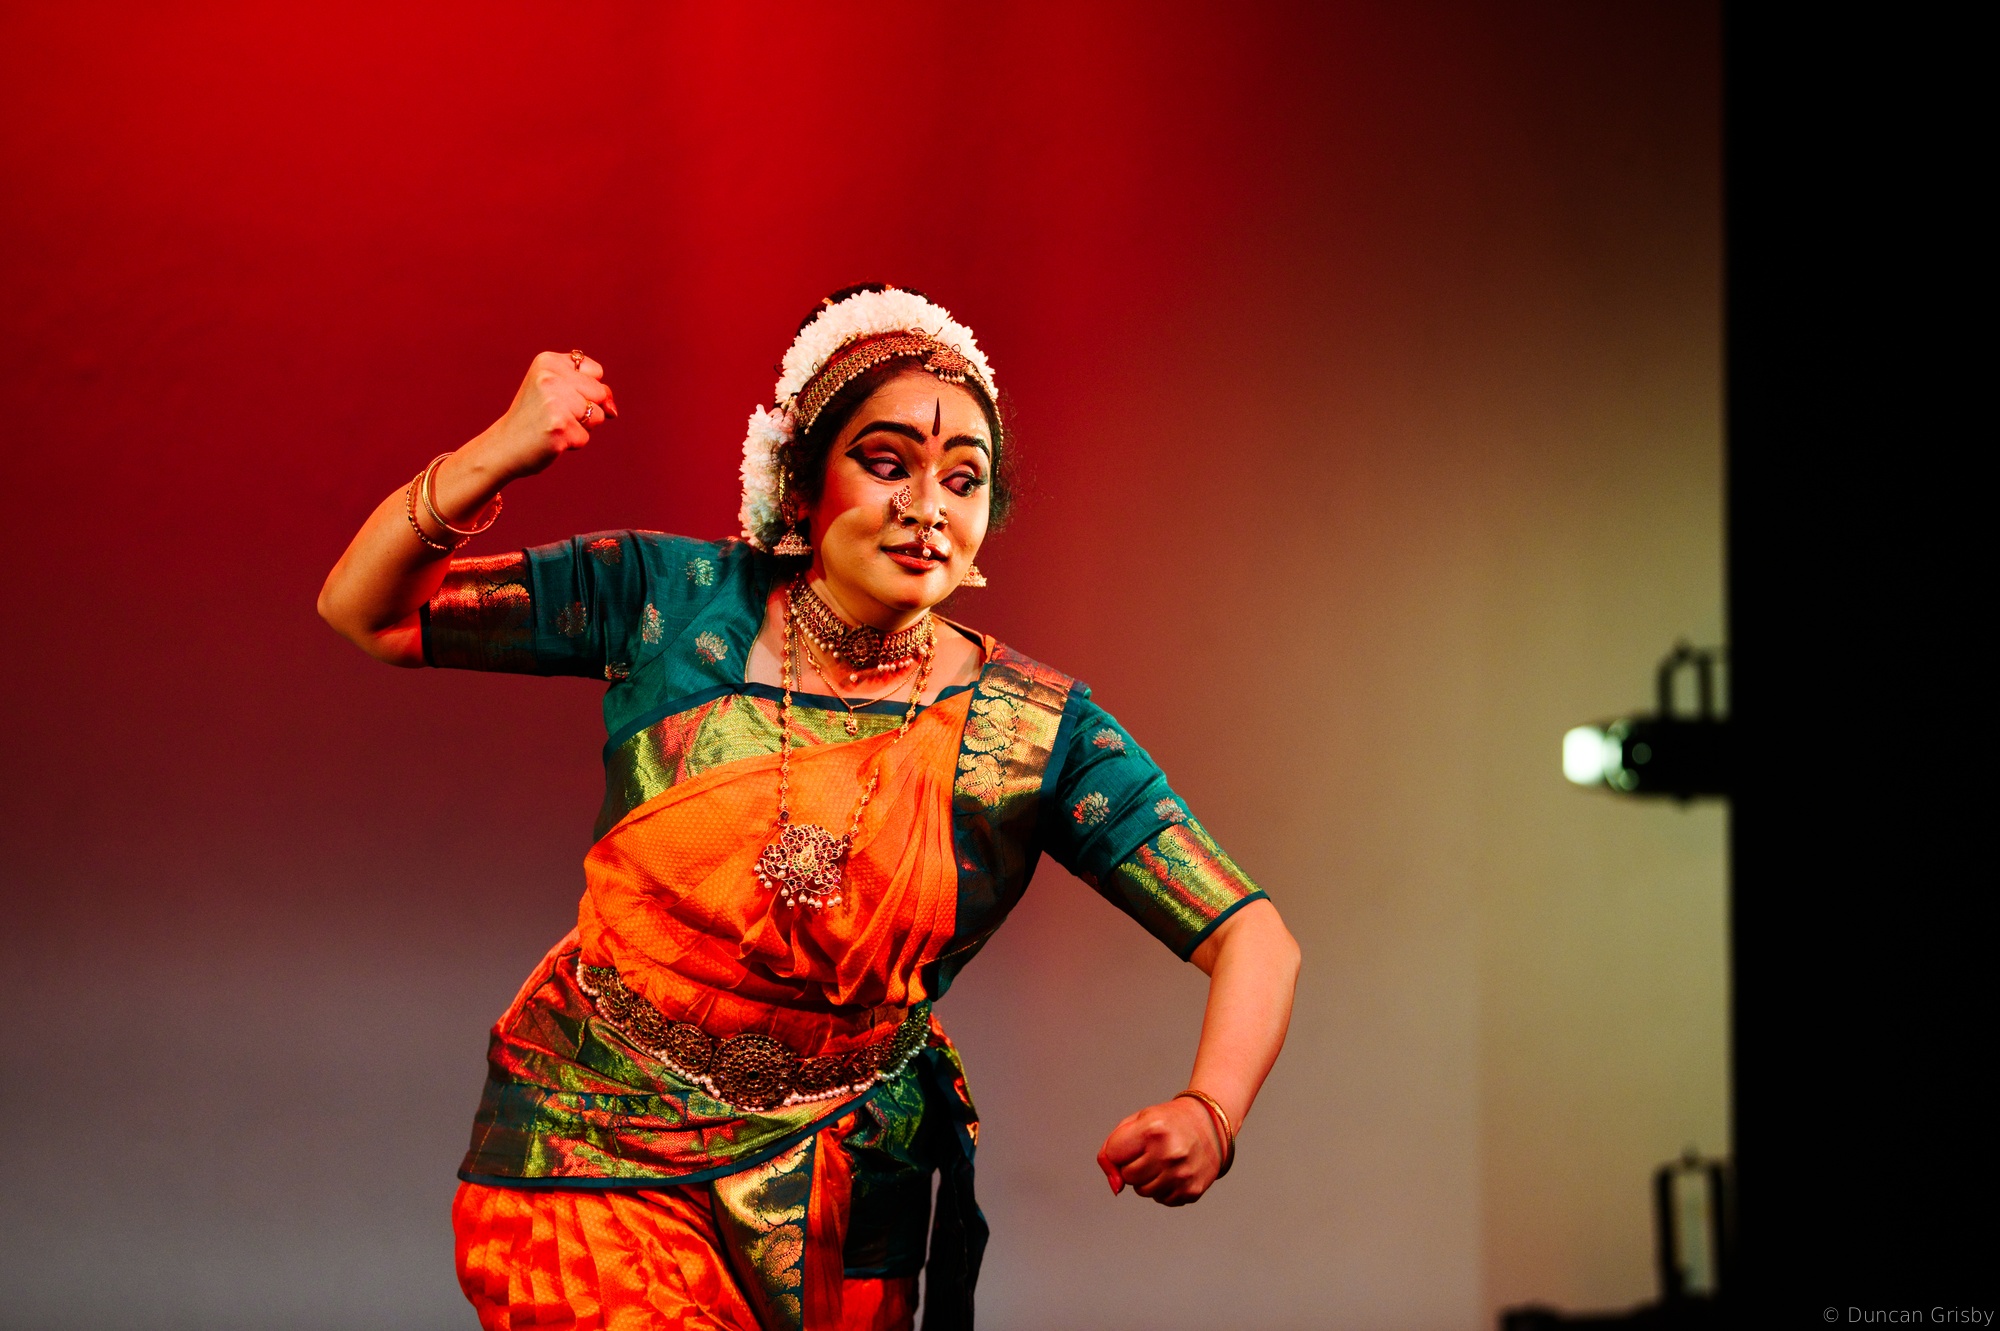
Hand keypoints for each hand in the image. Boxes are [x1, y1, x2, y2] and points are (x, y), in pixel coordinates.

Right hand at [467, 350, 617, 481]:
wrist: (504, 446)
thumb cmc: (536, 417)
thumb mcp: (558, 390)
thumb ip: (592, 391)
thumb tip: (613, 411)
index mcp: (548, 361)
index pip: (597, 372)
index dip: (585, 390)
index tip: (559, 396)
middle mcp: (549, 377)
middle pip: (600, 393)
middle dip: (585, 409)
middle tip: (555, 413)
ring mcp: (553, 402)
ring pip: (597, 416)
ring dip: (580, 426)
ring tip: (553, 425)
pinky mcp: (558, 427)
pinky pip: (585, 437)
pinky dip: (572, 443)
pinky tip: (550, 438)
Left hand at [1096, 1096, 1226, 1205]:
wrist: (1210, 1124)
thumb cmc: (1169, 1122)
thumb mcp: (1137, 1120)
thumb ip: (1112, 1149)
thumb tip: (1115, 1186)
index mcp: (1153, 1130)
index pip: (1113, 1155)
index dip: (1119, 1150)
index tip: (1132, 1142)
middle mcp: (1169, 1153)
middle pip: (1127, 1176)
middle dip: (1133, 1165)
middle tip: (1150, 1151)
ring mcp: (1182, 1175)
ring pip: (1143, 1191)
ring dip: (1147, 1179)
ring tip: (1163, 1160)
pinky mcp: (1191, 1191)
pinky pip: (1161, 1199)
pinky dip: (1164, 1188)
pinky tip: (1175, 1170)